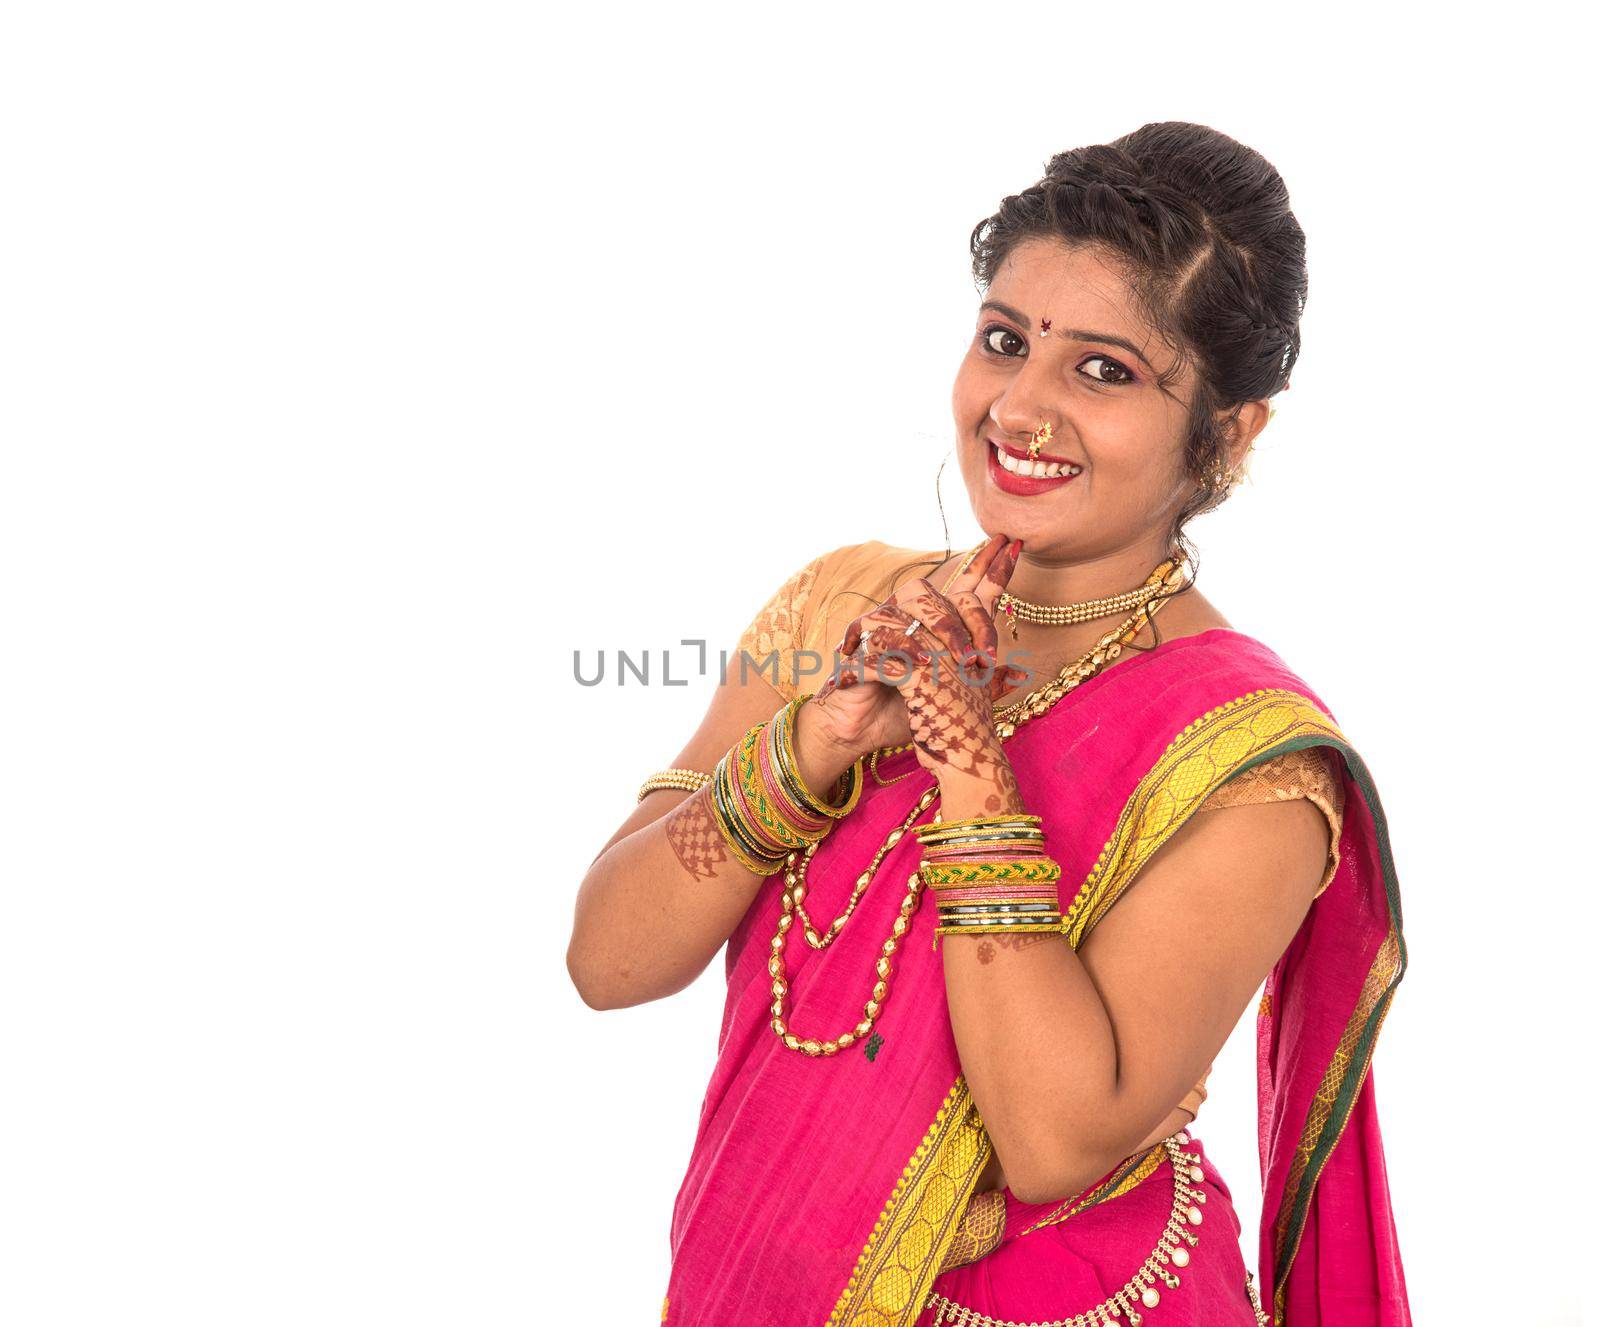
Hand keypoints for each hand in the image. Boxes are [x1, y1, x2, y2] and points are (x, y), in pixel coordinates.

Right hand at [833, 535, 1027, 810]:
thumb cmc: (908, 711)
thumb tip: (1024, 673)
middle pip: (939, 596)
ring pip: (910, 606)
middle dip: (967, 622)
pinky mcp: (859, 645)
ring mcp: (881, 628)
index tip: (1012, 543)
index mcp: (932, 626)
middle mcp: (906, 618)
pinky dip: (905, 647)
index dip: (988, 566)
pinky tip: (922, 663)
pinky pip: (881, 633)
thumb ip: (988, 684)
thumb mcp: (955, 699)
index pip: (964, 590)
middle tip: (985, 656)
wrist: (863, 731)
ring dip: (941, 630)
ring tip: (960, 660)